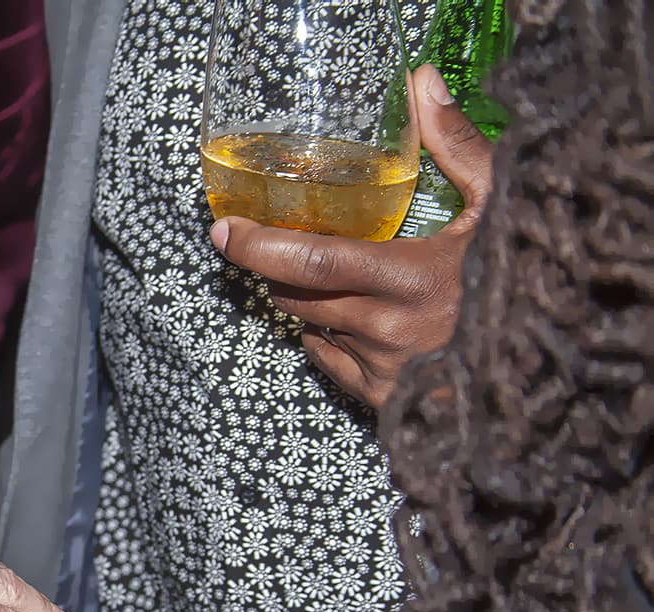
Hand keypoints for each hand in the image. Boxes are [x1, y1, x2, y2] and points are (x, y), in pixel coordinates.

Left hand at [210, 65, 493, 407]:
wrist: (525, 353)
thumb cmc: (505, 266)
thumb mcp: (489, 201)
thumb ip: (455, 143)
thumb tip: (421, 80)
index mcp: (412, 279)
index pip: (314, 263)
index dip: (259, 246)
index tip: (224, 229)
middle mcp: (390, 328)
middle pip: (297, 291)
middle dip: (273, 264)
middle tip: (261, 239)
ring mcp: (381, 366)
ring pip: (304, 320)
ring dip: (299, 291)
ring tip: (325, 269)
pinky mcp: (375, 393)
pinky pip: (321, 353)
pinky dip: (323, 329)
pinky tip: (352, 311)